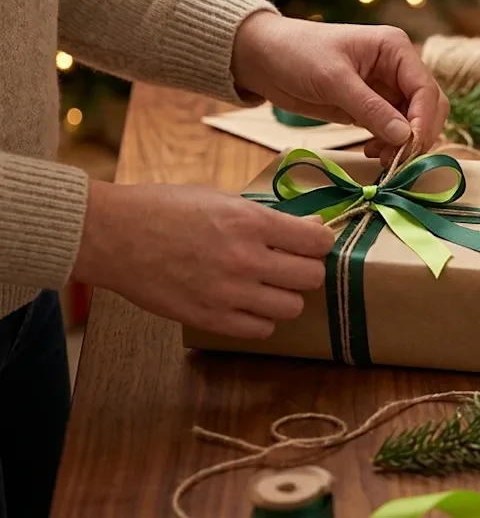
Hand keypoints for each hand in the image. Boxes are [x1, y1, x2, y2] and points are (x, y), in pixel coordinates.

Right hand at [72, 181, 334, 338]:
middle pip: (311, 277)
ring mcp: (228, 293)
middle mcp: (246, 259)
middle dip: (306, 269)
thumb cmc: (164, 209)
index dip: (320, 241)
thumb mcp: (221, 198)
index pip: (317, 241)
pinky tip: (248, 304)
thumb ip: (267, 216)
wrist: (112, 235)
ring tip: (268, 286)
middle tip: (291, 264)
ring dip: (285, 297)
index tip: (312, 242)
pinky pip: (261, 330)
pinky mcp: (209, 318)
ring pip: (292, 308)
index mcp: (250, 222)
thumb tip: (310, 227)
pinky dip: (261, 319)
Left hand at [231, 12, 448, 161]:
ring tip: (381, 158)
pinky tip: (372, 151)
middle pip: (429, 106)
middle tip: (397, 160)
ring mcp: (386, 88)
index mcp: (395, 49)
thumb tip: (406, 137)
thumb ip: (371, 108)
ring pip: (414, 122)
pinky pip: (394, 129)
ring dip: (404, 143)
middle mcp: (398, 68)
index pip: (425, 89)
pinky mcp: (372, 107)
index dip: (424, 121)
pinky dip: (390, 144)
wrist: (262, 58)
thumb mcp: (333, 80)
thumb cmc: (296, 55)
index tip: (410, 148)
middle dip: (418, 134)